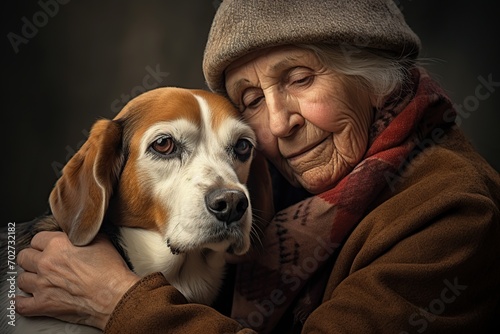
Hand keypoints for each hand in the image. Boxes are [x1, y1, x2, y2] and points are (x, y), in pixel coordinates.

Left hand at [16, 231, 139, 329]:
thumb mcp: (101, 241)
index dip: (44, 243)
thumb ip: (82, 235)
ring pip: (22, 279)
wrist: (115, 295)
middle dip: (33, 259)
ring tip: (40, 280)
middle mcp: (46, 263)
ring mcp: (42, 285)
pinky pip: (21, 304)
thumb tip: (79, 234)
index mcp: (58, 244)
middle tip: (43, 263)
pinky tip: (29, 298)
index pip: (37, 239)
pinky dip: (23, 302)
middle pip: (24, 257)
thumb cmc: (111, 270)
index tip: (48, 247)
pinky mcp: (43, 304)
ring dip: (31, 279)